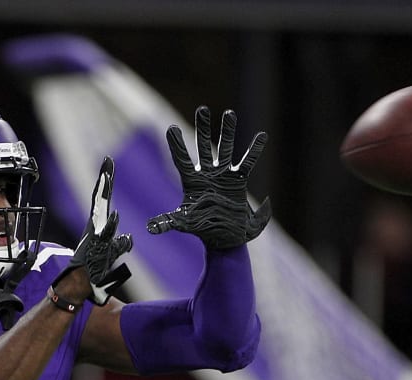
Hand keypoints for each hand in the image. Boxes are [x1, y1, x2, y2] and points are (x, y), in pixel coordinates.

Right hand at [55, 157, 132, 305]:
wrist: (78, 285)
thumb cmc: (93, 272)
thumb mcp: (112, 255)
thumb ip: (120, 245)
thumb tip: (128, 237)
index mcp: (99, 226)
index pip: (105, 200)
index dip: (107, 183)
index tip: (109, 167)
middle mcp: (95, 227)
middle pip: (102, 198)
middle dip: (105, 179)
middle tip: (108, 161)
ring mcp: (95, 235)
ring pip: (101, 210)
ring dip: (104, 194)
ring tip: (108, 176)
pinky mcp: (96, 246)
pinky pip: (104, 233)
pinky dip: (110, 225)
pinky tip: (115, 215)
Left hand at [147, 106, 271, 249]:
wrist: (224, 238)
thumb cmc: (202, 230)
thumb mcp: (183, 224)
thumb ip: (167, 223)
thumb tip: (149, 228)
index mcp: (191, 182)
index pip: (181, 160)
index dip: (177, 145)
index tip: (171, 127)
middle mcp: (207, 174)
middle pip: (203, 147)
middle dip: (203, 128)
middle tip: (202, 109)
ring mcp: (223, 175)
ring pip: (225, 149)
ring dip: (228, 132)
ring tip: (229, 113)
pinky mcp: (238, 181)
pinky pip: (247, 163)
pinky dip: (254, 150)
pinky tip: (261, 136)